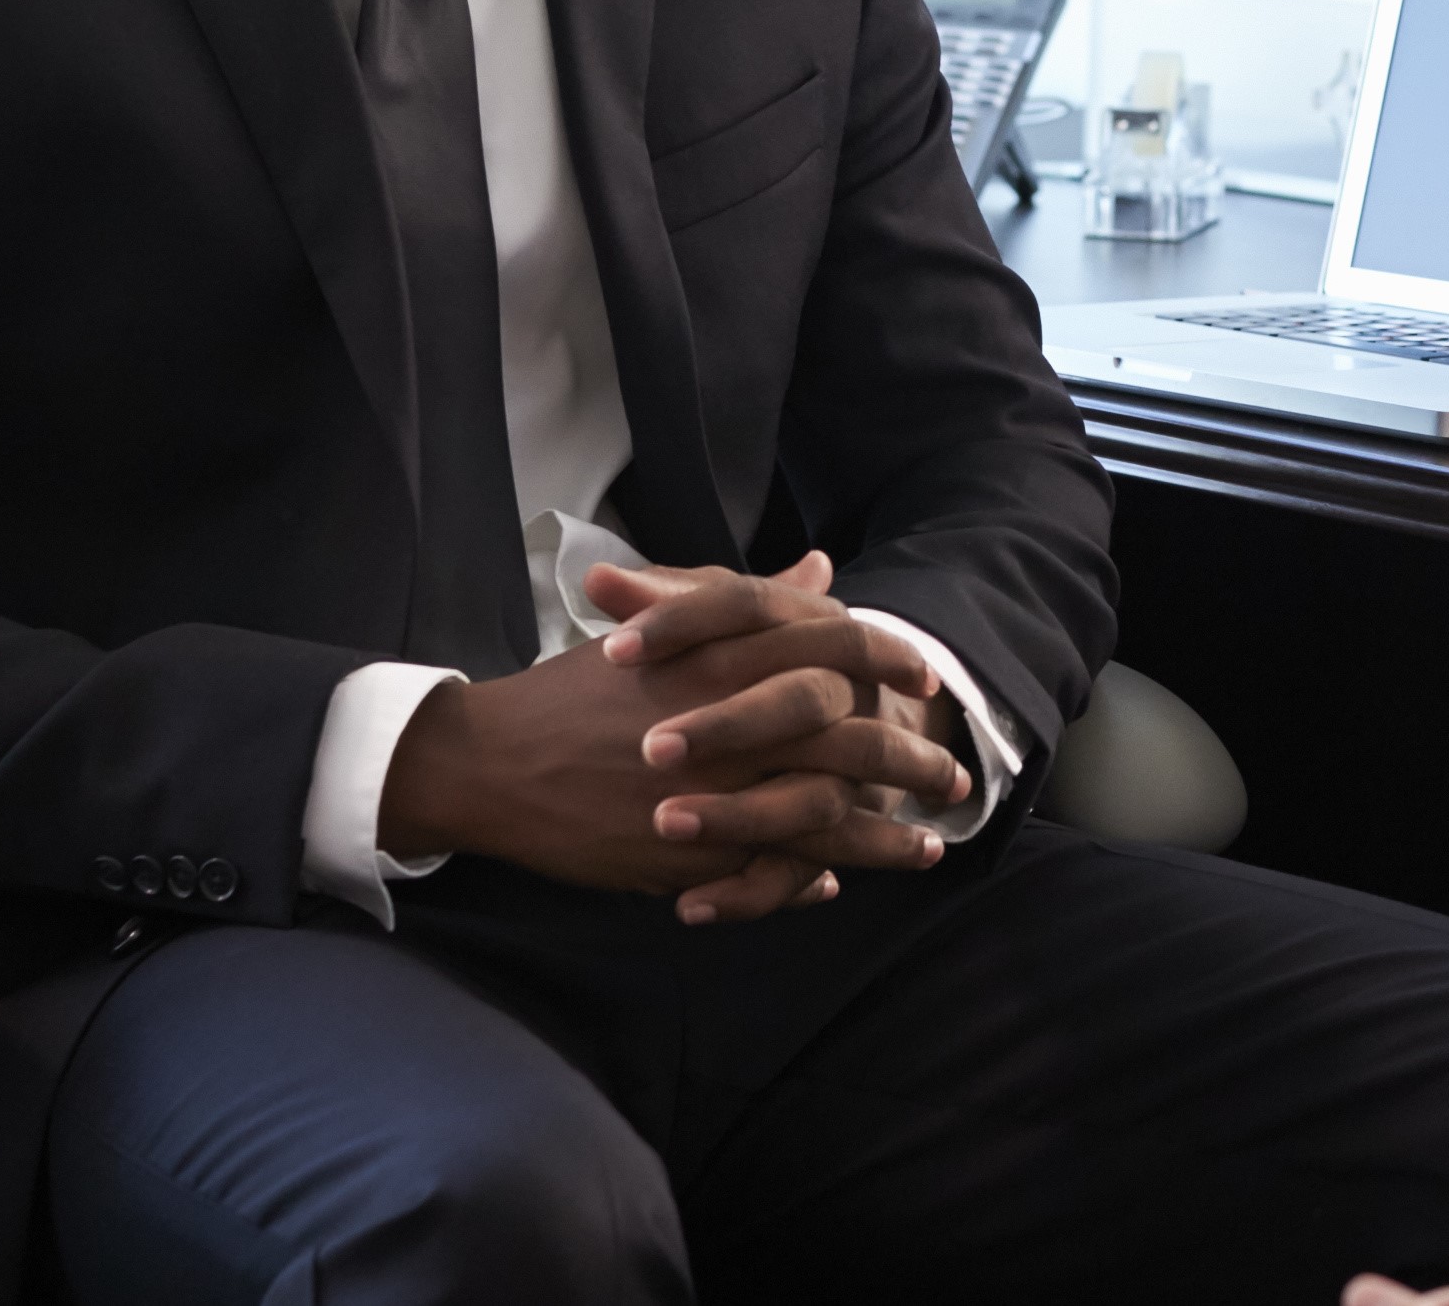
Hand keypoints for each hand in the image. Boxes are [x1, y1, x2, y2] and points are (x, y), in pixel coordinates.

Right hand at [372, 552, 963, 922]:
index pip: (833, 651)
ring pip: (823, 817)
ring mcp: (713, 795)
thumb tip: (821, 567)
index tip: (927, 679)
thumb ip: (747, 598)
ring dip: (882, 837)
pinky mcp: (689, 854)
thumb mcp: (665, 628)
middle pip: (848, 741)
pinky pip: (770, 871)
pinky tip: (842, 880)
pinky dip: (811, 877)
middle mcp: (728, 724)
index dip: (889, 665)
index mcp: (722, 658)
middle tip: (954, 778)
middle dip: (910, 763)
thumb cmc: (577, 689)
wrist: (493, 761)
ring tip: (925, 849)